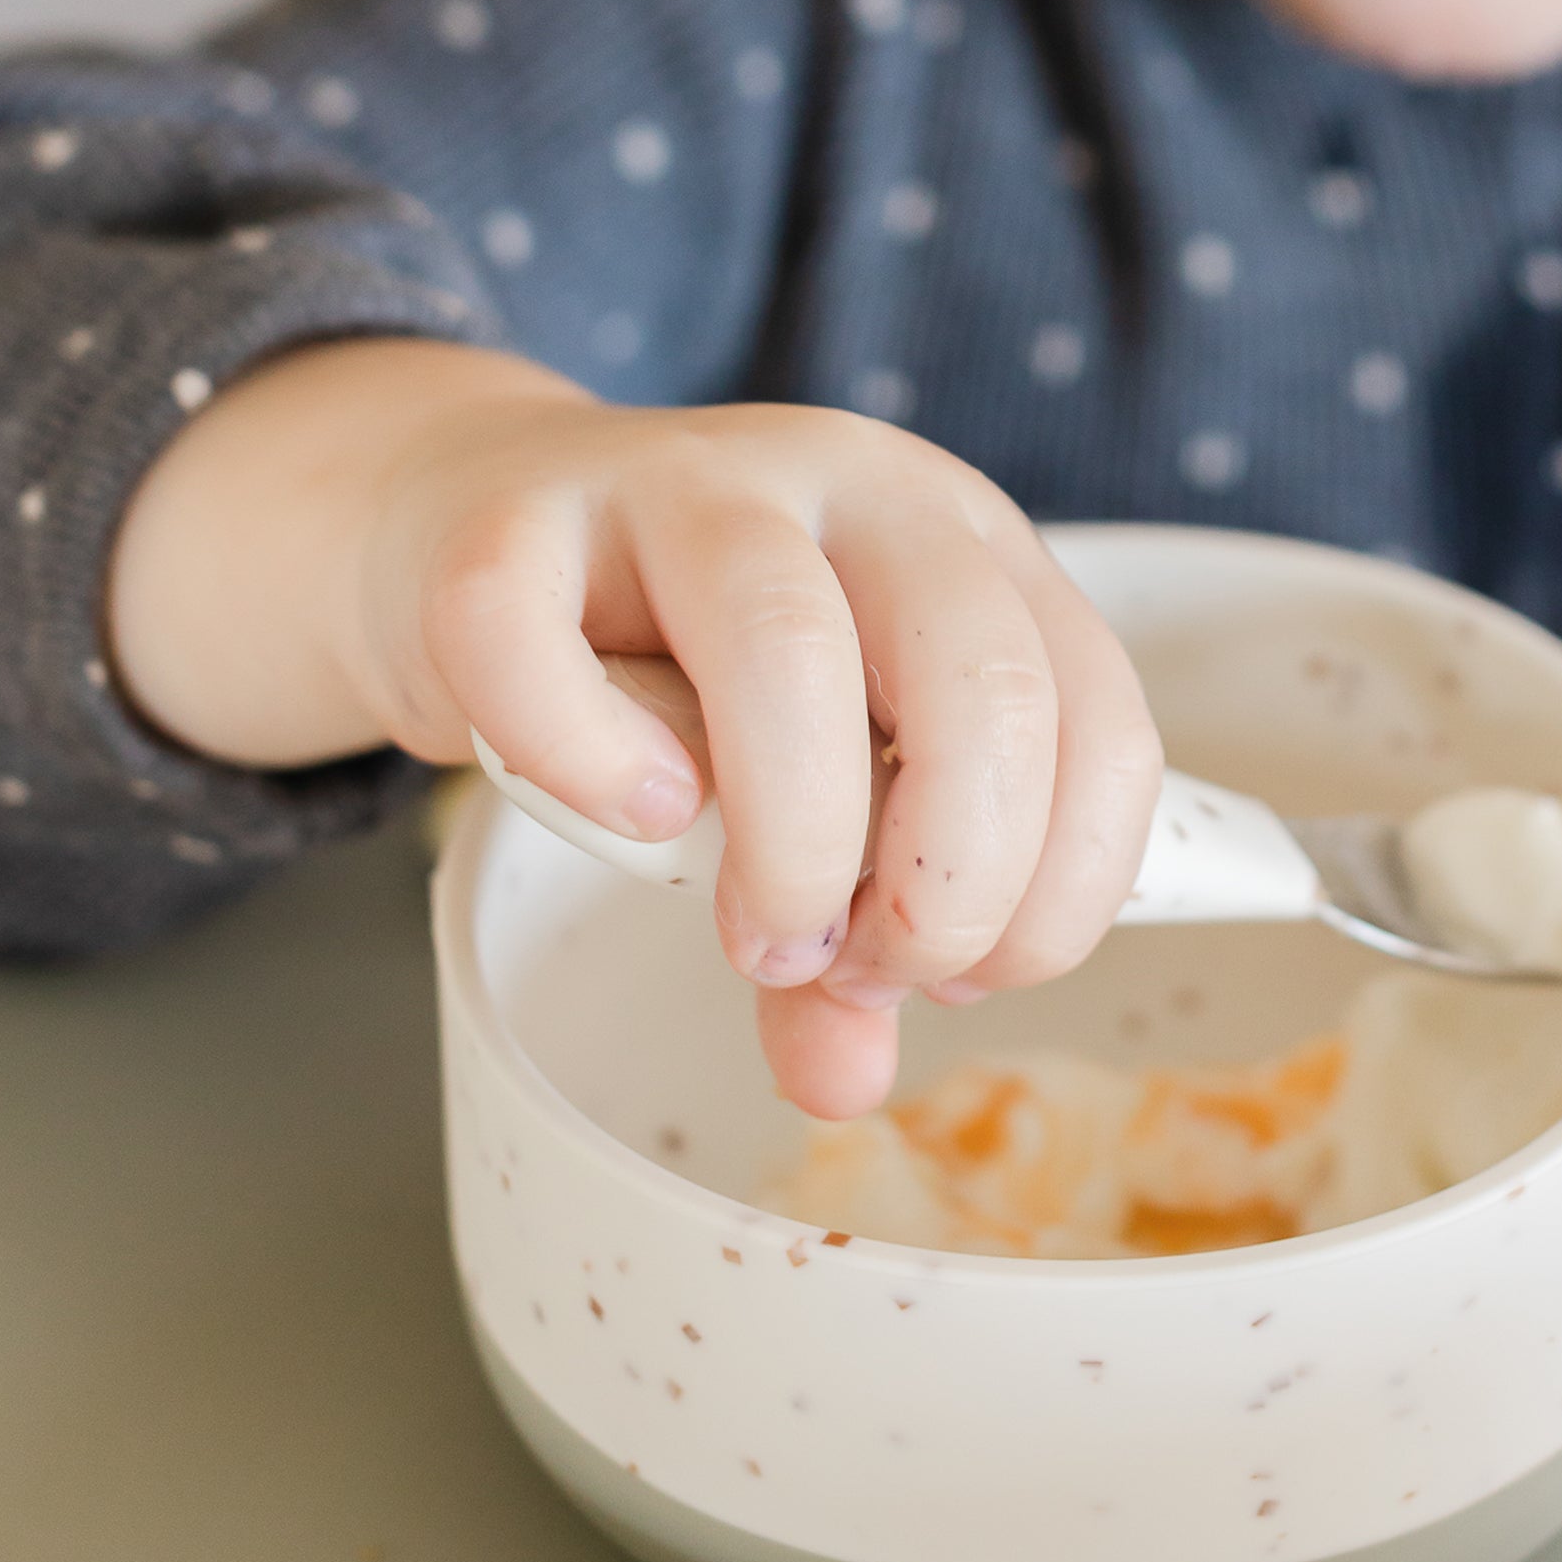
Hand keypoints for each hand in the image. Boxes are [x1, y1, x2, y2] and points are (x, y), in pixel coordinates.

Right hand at [108, 340, 1161, 1115]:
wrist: (463, 526)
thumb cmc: (671, 668)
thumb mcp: (804, 788)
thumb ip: (844, 932)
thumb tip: (844, 1079)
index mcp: (970, 549)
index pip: (1098, 718)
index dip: (1060, 883)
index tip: (960, 973)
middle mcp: (860, 491)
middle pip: (981, 681)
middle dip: (949, 883)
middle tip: (863, 970)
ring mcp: (688, 482)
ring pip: (787, 646)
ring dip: (796, 841)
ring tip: (761, 938)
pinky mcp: (519, 511)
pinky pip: (541, 633)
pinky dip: (590, 755)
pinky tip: (627, 808)